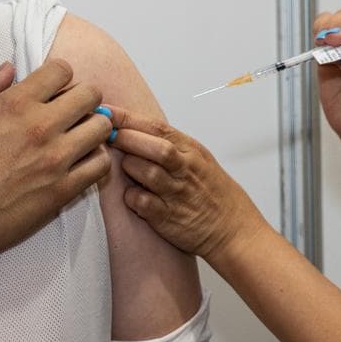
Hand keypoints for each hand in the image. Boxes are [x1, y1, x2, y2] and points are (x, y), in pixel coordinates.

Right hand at [0, 59, 113, 263]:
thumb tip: (8, 68)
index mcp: (15, 104)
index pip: (62, 70)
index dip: (59, 75)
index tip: (52, 88)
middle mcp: (41, 126)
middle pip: (90, 95)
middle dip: (83, 97)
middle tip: (70, 111)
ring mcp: (57, 158)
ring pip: (101, 127)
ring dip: (92, 127)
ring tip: (78, 137)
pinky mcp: (65, 189)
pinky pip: (101, 165)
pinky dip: (96, 159)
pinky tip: (80, 162)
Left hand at [105, 106, 267, 261]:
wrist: (234, 230)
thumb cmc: (213, 193)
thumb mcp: (198, 159)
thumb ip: (169, 145)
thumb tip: (131, 129)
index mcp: (191, 151)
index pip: (157, 127)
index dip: (127, 118)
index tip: (106, 111)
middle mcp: (185, 170)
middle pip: (154, 147)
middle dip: (126, 138)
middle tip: (107, 136)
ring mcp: (177, 194)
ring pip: (147, 173)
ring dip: (129, 168)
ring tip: (128, 170)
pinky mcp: (169, 218)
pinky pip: (142, 203)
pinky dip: (132, 197)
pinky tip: (133, 196)